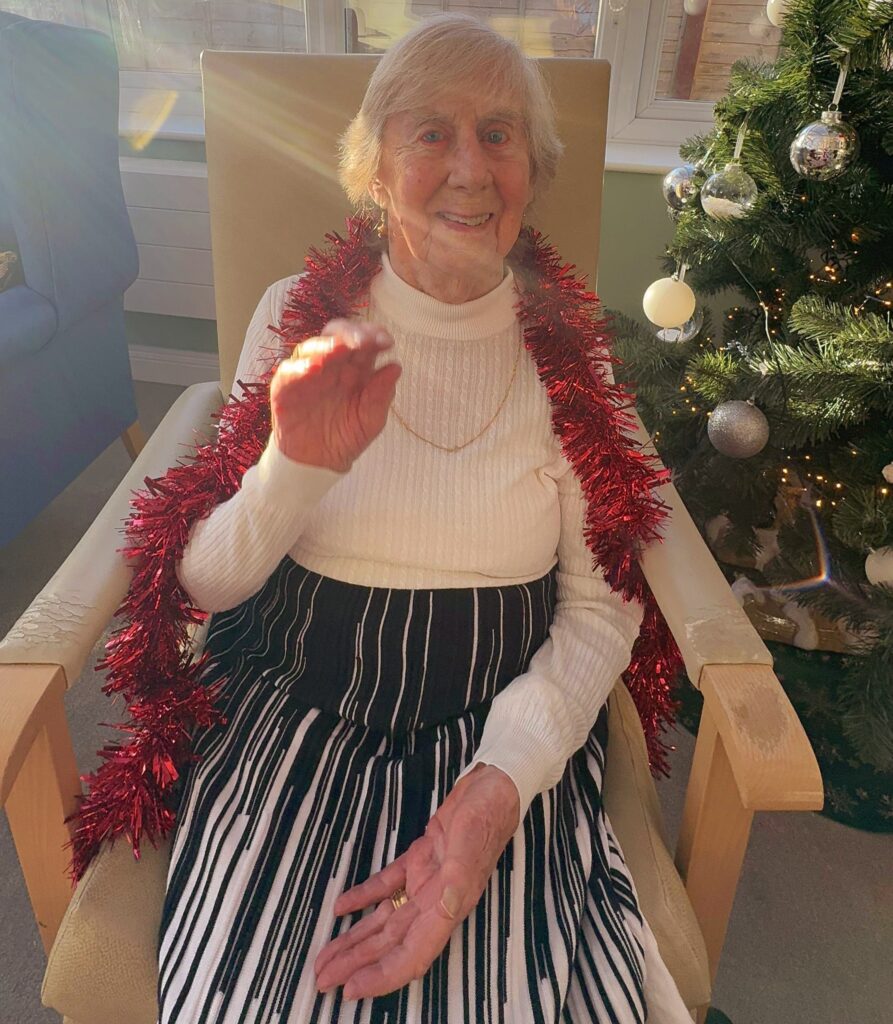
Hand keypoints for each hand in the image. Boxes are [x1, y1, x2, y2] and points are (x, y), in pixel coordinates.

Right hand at [270, 318, 401, 472]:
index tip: (386, 342)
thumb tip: (396, 367)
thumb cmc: (347, 436)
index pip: (365, 341)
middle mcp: (333, 365)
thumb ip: (382, 395)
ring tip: (340, 349)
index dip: (375, 335)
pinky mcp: (286, 387)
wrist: (319, 462)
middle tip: (363, 341)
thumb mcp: (371, 420)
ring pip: (313, 347)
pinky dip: (299, 367)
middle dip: (351, 333)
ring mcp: (308, 373)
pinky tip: (313, 369)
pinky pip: (289, 371)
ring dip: (326, 345)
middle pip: (338, 335)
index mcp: (357, 368)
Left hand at [314, 764, 519, 1000]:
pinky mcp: (419, 859)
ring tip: (326, 958)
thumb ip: (460, 875)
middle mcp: (435, 901)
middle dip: (356, 964)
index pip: (413, 954)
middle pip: (390, 944)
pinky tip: (342, 908)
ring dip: (355, 939)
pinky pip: (387, 886)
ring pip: (385, 920)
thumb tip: (447, 909)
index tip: (351, 990)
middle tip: (323, 981)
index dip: (382, 976)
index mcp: (449, 905)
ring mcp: (426, 881)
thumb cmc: (486, 812)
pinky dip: (364, 897)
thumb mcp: (472, 839)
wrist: (494, 786)